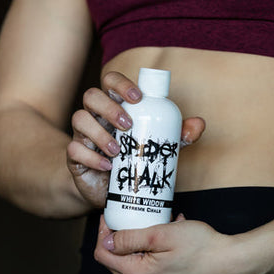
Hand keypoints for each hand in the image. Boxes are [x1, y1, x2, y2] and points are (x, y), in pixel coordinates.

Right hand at [66, 71, 205, 207]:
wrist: (108, 191)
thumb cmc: (133, 160)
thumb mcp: (158, 147)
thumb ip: (177, 135)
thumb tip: (199, 124)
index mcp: (115, 107)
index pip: (110, 82)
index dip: (120, 84)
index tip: (137, 97)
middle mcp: (95, 117)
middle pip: (91, 96)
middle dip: (110, 107)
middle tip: (128, 125)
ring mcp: (82, 135)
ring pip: (79, 119)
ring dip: (99, 132)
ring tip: (118, 150)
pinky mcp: (75, 157)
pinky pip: (74, 150)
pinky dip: (91, 157)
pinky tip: (107, 166)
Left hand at [94, 214, 244, 273]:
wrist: (232, 265)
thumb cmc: (201, 247)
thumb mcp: (162, 234)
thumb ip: (130, 238)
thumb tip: (107, 241)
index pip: (104, 255)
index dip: (103, 233)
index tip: (111, 215)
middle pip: (115, 262)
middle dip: (121, 238)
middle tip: (133, 217)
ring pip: (132, 265)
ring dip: (138, 244)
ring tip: (157, 225)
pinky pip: (147, 270)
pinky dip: (151, 252)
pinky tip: (168, 237)